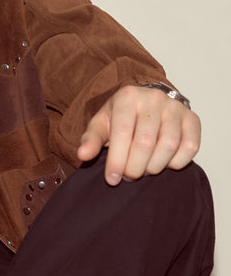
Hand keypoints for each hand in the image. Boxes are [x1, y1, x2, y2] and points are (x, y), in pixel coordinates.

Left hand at [77, 85, 200, 185]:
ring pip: (168, 146)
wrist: (145, 103)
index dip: (117, 160)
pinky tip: (163, 163)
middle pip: (146, 143)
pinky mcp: (192, 119)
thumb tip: (82, 155)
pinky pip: (190, 147)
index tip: (112, 178)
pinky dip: (176, 162)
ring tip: (143, 170)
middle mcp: (154, 98)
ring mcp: (175, 108)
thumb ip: (91, 139)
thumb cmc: (121, 117)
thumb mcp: (101, 124)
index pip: (122, 133)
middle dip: (134, 167)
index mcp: (127, 97)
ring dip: (154, 167)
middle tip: (128, 177)